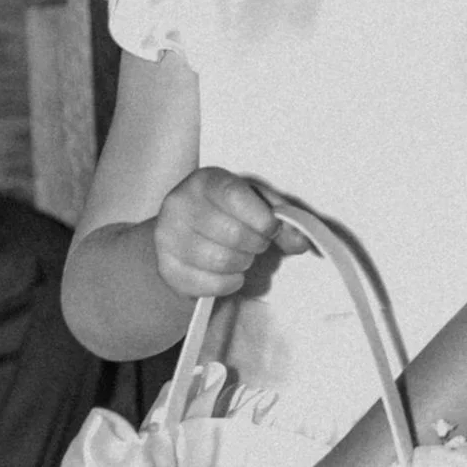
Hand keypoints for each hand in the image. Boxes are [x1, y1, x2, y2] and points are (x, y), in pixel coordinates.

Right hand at [151, 167, 284, 303]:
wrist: (188, 230)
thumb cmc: (228, 212)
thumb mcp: (256, 203)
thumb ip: (282, 217)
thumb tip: (300, 240)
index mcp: (205, 181)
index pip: (234, 196)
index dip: (262, 218)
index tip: (272, 228)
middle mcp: (179, 204)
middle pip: (232, 233)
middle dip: (256, 243)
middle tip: (258, 243)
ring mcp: (167, 237)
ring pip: (220, 261)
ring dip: (243, 263)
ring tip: (243, 255)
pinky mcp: (166, 268)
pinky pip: (208, 284)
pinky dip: (229, 283)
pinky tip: (230, 272)